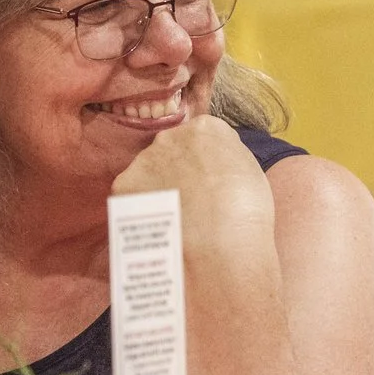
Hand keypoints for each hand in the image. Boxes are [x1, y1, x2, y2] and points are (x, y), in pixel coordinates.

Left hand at [112, 113, 273, 250]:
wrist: (219, 246)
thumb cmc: (246, 212)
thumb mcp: (248, 171)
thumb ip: (225, 158)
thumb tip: (213, 163)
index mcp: (206, 128)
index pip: (203, 136)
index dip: (207, 161)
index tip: (212, 180)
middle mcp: (171, 136)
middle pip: (172, 150)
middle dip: (178, 170)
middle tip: (192, 200)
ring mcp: (144, 160)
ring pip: (149, 172)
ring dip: (158, 188)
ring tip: (174, 218)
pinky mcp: (124, 186)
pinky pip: (133, 193)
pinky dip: (142, 207)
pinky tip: (158, 224)